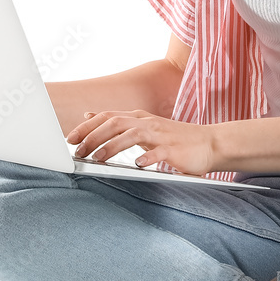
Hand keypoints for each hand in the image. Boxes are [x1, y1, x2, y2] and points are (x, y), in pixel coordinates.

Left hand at [66, 110, 214, 176]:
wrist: (209, 143)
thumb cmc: (175, 139)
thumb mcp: (143, 126)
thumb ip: (118, 122)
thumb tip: (89, 115)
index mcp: (139, 118)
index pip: (107, 116)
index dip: (87, 126)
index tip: (69, 139)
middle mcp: (147, 122)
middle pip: (115, 123)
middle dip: (93, 136)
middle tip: (77, 151)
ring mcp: (161, 134)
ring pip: (132, 135)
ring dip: (112, 146)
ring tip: (97, 158)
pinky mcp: (174, 149)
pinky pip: (158, 152)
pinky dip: (147, 157)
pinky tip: (137, 165)